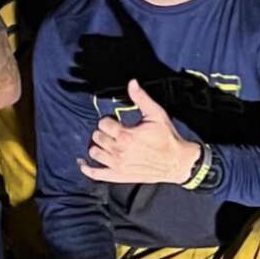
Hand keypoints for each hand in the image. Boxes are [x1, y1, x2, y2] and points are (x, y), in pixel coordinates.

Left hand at [78, 78, 199, 184]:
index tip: (117, 120)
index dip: (109, 119)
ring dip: (97, 145)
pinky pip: (96, 174)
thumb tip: (132, 82)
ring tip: (106, 142)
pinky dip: (86, 168)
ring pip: (93, 152)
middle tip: (114, 131)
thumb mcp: (156, 114)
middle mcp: (118, 151)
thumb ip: (141, 98)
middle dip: (103, 131)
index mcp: (126, 135)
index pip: (103, 123)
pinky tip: (82, 162)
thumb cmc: (167, 136)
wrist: (177, 162)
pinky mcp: (118, 176)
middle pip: (97, 136)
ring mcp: (117, 165)